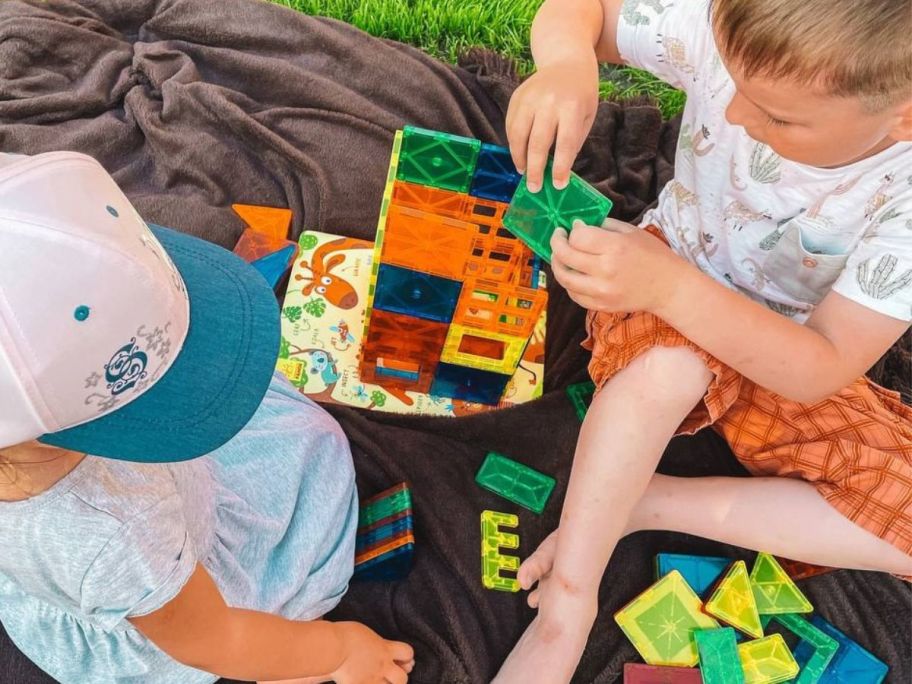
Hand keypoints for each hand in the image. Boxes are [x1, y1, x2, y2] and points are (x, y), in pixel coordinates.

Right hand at [331, 622, 413, 683]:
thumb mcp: (366, 633)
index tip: (402, 658)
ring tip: (379, 681)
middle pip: (403, 678)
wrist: (333, 648)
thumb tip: (380, 646)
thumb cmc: (345, 636)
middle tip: (392, 675)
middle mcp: (382, 666)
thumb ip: (376, 643)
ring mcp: (372, 679)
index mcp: (385, 649)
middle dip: (399, 677)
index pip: (407, 653)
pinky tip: (363, 682)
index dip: (407, 656)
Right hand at [506, 57, 599, 192]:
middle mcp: (548, 102)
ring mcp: (529, 98)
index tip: (558, 185)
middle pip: (538, 142)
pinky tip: (520, 154)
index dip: (561, 167)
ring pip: (518, 135)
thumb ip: (573, 142)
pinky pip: (510, 125)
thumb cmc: (581, 94)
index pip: (565, 143)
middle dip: (535, 169)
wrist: (566, 60)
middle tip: (534, 187)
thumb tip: (558, 171)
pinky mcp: (516, 97)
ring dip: (519, 157)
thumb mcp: (587, 116)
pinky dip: (513, 143)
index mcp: (572, 107)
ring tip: (524, 171)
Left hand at [550, 220, 683, 313]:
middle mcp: (605, 270)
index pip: (578, 237)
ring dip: (557, 264)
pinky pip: (573, 294)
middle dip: (556, 243)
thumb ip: (603, 226)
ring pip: (564, 278)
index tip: (573, 227)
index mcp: (615, 248)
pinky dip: (568, 283)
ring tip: (559, 256)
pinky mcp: (601, 306)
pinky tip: (572, 273)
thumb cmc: (652, 255)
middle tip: (558, 237)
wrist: (668, 287)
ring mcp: (601, 291)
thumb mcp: (631, 232)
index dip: (571, 230)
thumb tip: (578, 225)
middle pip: (565, 256)